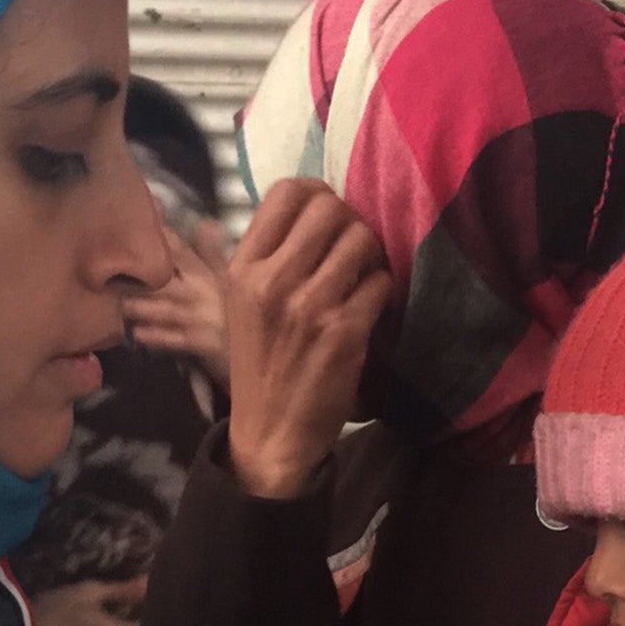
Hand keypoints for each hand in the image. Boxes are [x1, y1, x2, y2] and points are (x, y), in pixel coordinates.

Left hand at [122, 222, 231, 382]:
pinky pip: (176, 340)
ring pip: (167, 310)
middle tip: (110, 274)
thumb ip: (214, 255)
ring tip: (119, 307)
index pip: (179, 250)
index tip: (133, 226)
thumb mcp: (232, 281)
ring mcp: (203, 318)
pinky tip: (137, 335)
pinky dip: (157, 337)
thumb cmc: (238, 316)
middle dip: (139, 278)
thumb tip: (206, 223)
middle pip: (166, 280)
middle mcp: (204, 292)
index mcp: (208, 273)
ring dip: (142, 308)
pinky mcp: (204, 344)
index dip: (157, 237)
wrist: (262, 351)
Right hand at [224, 179, 389, 498]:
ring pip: (361, 239)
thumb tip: (316, 206)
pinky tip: (369, 306)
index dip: (317, 195)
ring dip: (371, 255)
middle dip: (350, 223)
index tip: (326, 218)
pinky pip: (380, 281)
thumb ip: (269, 256)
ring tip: (362, 276)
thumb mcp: (242, 303)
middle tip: (351, 249)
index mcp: (243, 269)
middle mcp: (272, 282)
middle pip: (330, 208)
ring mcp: (309, 307)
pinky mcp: (344, 332)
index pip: (287, 192)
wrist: (270, 433)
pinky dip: (381, 289)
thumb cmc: (260, 364)